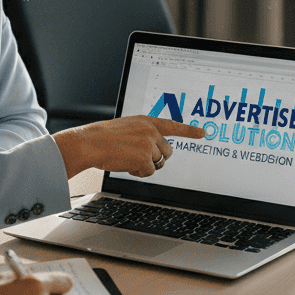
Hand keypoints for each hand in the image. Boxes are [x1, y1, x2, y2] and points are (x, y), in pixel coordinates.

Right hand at [52, 116, 206, 178]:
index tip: (203, 133)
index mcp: (146, 121)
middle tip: (138, 157)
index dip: (189, 131)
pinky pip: (149, 172)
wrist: (90, 143)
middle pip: (167, 152)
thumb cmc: (104, 138)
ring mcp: (149, 144)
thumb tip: (157, 149)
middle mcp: (151, 131)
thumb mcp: (127, 127)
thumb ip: (144, 133)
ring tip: (127, 158)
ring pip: (158, 163)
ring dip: (145, 166)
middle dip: (156, 158)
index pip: (173, 125)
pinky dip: (139, 172)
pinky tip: (126, 164)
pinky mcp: (145, 158)